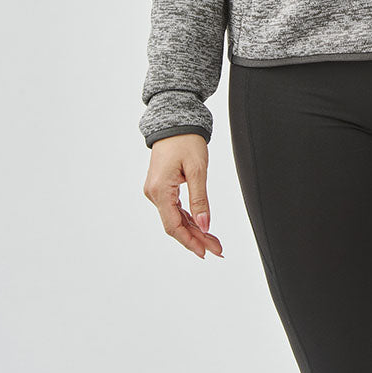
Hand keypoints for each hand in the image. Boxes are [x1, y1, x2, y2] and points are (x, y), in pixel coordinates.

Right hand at [143, 133, 224, 259]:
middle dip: (197, 238)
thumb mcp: (197, 169)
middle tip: (217, 249)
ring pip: (175, 218)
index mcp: (160, 190)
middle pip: (175, 224)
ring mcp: (156, 191)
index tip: (206, 252)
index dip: (190, 241)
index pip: (173, 225)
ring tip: (213, 241)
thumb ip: (200, 199)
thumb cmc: (186, 140)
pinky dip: (188, 218)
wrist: (175, 121)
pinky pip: (174, 208)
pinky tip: (201, 227)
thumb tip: (205, 225)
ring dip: (194, 230)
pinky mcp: (161, 187)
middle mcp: (154, 193)